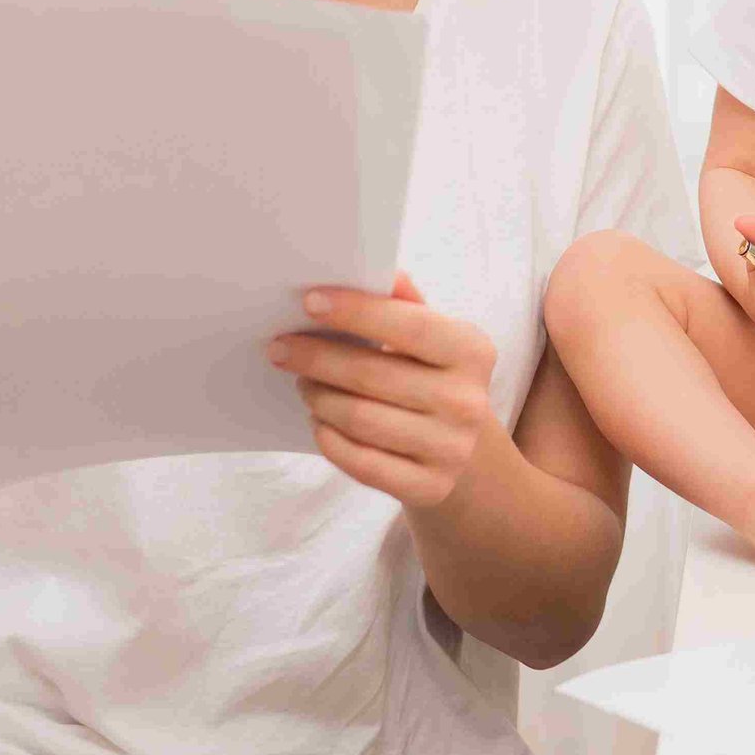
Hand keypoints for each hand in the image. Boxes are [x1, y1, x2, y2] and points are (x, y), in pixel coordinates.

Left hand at [268, 273, 497, 508]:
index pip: (408, 326)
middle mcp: (467, 401)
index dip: (356, 312)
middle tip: (282, 347)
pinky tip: (318, 421)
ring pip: (361, 419)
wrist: (468, 454)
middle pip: (373, 375)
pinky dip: (330, 439)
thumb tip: (376, 267)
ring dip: (319, 397)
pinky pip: (361, 463)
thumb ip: (405, 304)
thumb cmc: (436, 378)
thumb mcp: (436, 337)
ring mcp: (450, 449)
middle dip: (318, 358)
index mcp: (472, 350)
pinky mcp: (430, 487)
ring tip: (303, 381)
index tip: (309, 301)